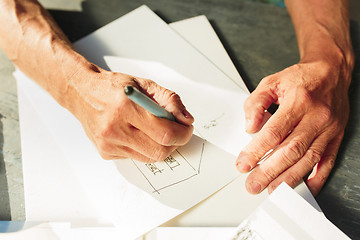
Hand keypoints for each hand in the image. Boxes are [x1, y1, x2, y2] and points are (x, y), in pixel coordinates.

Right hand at [69, 68, 193, 161]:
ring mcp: (108, 144)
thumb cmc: (113, 87)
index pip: (164, 133)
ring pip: (150, 157)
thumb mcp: (145, 84)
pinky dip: (144, 147)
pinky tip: (137, 133)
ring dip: (160, 146)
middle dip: (175, 143)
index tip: (187, 128)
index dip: (182, 133)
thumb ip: (169, 100)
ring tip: (156, 129)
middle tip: (177, 131)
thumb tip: (186, 119)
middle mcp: (114, 128)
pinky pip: (137, 157)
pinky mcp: (106, 153)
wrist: (82, 93)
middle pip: (159, 150)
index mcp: (125, 107)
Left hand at [236, 58, 350, 195]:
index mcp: (299, 102)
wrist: (331, 73)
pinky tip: (303, 188)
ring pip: (308, 159)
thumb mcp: (272, 82)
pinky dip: (316, 178)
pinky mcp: (336, 137)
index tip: (243, 164)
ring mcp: (329, 130)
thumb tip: (250, 127)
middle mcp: (317, 117)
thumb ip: (255, 103)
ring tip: (272, 191)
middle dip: (270, 171)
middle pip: (291, 150)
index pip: (274, 132)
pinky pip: (328, 162)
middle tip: (253, 184)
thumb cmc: (300, 79)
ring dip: (289, 178)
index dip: (256, 151)